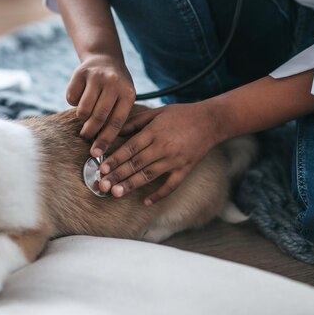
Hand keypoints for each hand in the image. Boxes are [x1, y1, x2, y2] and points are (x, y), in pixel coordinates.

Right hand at [67, 54, 135, 156]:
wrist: (104, 58)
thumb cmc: (115, 87)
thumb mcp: (124, 98)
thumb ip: (116, 118)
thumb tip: (101, 148)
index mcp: (128, 93)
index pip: (116, 122)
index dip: (105, 140)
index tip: (96, 154)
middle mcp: (114, 83)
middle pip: (98, 117)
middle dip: (90, 132)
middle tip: (86, 136)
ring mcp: (97, 76)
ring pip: (83, 110)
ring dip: (82, 117)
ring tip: (85, 115)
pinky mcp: (80, 73)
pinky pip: (71, 98)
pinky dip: (73, 102)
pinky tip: (81, 97)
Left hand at [98, 102, 221, 204]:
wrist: (211, 121)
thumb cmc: (181, 114)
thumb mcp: (157, 112)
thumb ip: (135, 122)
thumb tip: (115, 131)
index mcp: (155, 132)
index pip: (130, 148)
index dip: (115, 159)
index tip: (102, 168)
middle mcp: (164, 147)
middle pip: (137, 164)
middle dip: (118, 175)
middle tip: (102, 185)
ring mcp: (175, 160)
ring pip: (149, 175)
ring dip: (131, 185)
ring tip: (116, 193)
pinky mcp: (185, 169)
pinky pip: (171, 185)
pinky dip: (159, 194)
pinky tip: (146, 202)